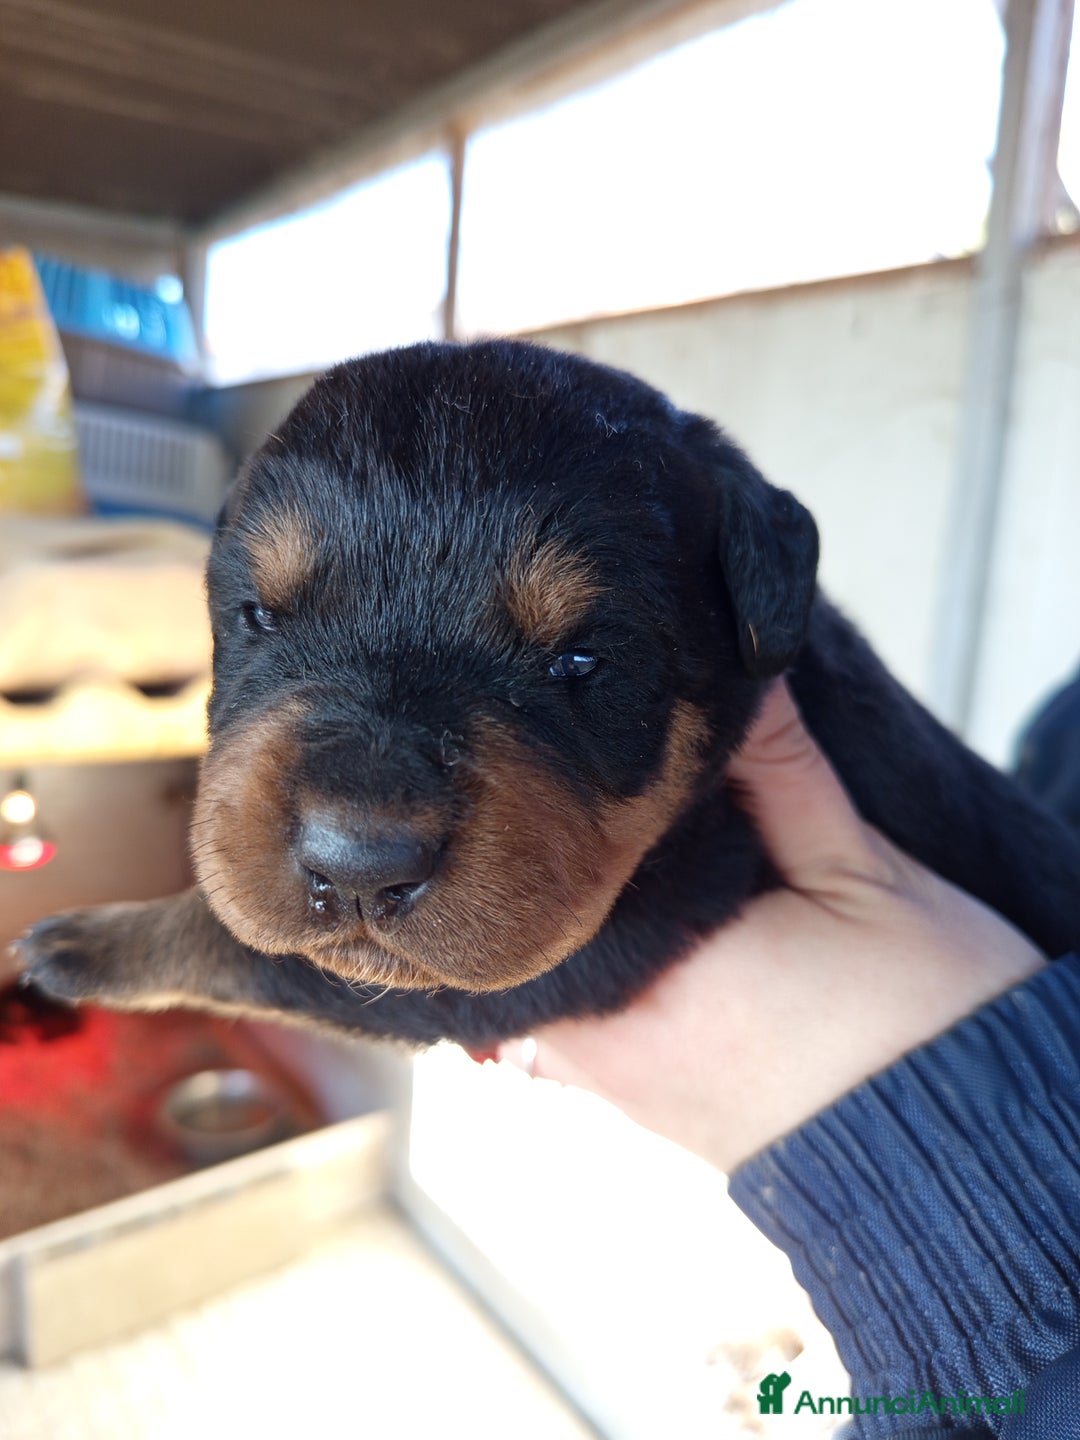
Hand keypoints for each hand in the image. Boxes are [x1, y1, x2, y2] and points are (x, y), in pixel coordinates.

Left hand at [500, 681, 1045, 1171]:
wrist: (978, 1149)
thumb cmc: (930, 1021)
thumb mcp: (860, 875)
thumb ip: (784, 773)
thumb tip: (746, 676)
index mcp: (658, 999)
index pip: (546, 899)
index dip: (546, 831)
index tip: (558, 771)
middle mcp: (622, 1059)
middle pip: (536, 944)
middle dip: (553, 877)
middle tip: (567, 796)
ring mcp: (633, 1091)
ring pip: (555, 989)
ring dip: (572, 928)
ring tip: (600, 853)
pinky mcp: (659, 1105)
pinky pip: (585, 1029)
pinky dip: (598, 973)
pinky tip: (631, 922)